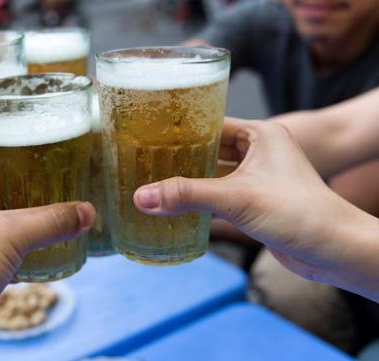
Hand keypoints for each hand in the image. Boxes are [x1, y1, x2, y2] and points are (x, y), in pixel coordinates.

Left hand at [0, 161, 94, 358]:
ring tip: (42, 231)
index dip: (6, 168)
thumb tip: (86, 213)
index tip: (34, 171)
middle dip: (14, 204)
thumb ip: (50, 221)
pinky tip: (29, 265)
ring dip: (10, 236)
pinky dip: (4, 262)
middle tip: (45, 200)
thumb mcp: (10, 233)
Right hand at [133, 119, 378, 294]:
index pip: (210, 123)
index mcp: (260, 135)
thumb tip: (143, 197)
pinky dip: (199, 202)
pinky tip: (175, 208)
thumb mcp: (237, 198)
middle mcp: (258, 152)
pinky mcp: (254, 203)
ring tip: (153, 183)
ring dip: (188, 181)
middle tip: (144, 161)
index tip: (149, 134)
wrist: (334, 250)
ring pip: (212, 175)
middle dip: (179, 158)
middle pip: (208, 149)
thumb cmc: (300, 213)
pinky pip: (219, 196)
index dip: (180, 130)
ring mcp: (256, 178)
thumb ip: (187, 195)